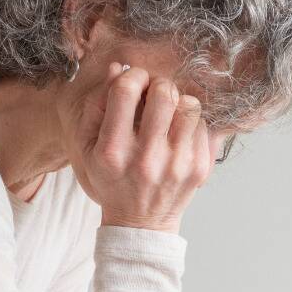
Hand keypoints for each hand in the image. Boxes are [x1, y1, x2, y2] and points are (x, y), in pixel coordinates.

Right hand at [71, 62, 211, 233]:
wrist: (140, 223)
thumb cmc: (111, 179)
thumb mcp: (88, 147)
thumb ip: (96, 105)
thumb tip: (118, 68)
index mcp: (113, 151)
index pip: (126, 91)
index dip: (133, 76)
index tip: (134, 82)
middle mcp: (146, 159)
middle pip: (164, 93)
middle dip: (159, 85)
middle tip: (154, 94)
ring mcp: (176, 165)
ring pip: (189, 105)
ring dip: (178, 101)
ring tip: (168, 112)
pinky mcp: (198, 169)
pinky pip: (203, 125)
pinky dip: (191, 121)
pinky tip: (178, 132)